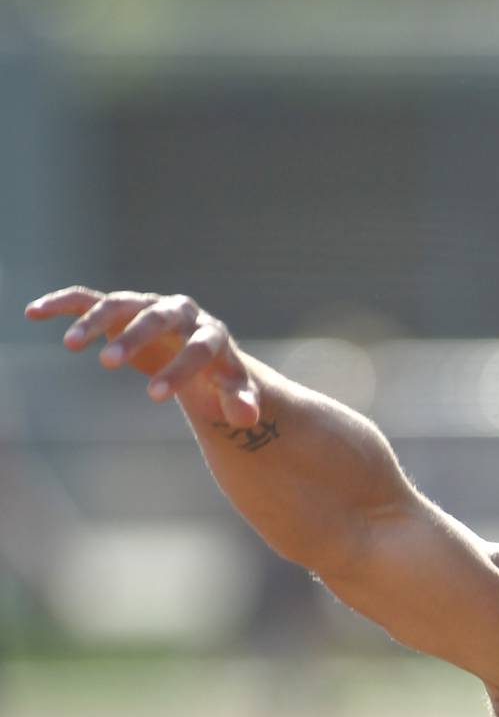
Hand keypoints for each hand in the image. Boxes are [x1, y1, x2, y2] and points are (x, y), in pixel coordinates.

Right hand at [25, 286, 260, 428]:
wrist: (205, 357)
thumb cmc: (221, 380)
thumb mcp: (235, 394)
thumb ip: (241, 403)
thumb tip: (247, 416)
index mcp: (211, 333)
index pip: (197, 348)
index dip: (179, 370)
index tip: (154, 397)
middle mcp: (180, 312)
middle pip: (156, 317)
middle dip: (134, 338)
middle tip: (108, 363)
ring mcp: (149, 306)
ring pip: (120, 304)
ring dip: (95, 321)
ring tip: (71, 346)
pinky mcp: (123, 308)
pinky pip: (89, 300)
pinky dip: (64, 303)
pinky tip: (34, 312)